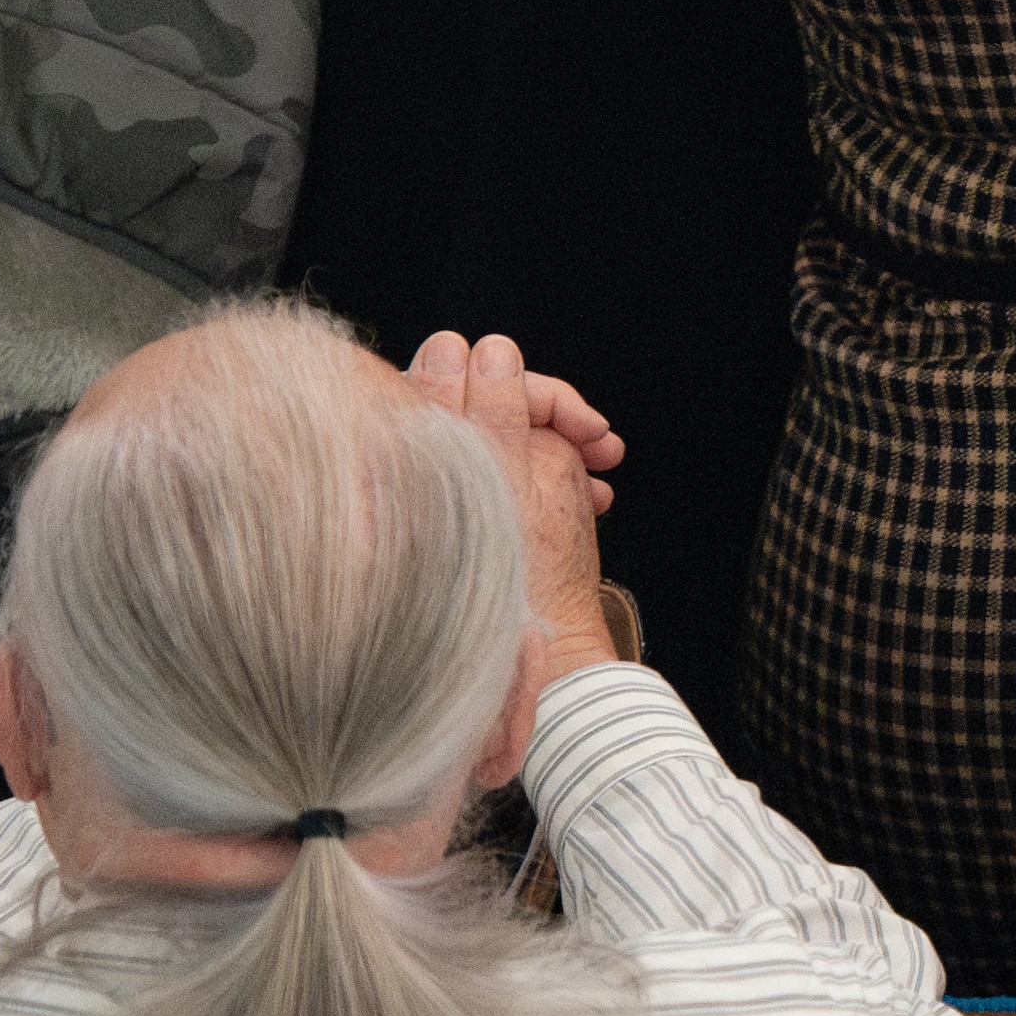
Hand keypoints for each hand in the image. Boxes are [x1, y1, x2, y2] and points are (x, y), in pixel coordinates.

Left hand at [407, 331, 626, 680]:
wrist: (529, 668)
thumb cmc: (518, 584)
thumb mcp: (512, 486)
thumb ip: (493, 410)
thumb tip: (489, 346)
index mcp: (411, 453)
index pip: (470, 377)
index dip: (537, 392)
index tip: (592, 429)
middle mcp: (417, 469)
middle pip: (488, 405)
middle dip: (554, 418)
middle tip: (604, 448)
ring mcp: (444, 496)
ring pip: (504, 441)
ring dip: (559, 448)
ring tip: (601, 478)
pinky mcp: (466, 523)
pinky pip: (507, 475)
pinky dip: (547, 478)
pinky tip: (584, 500)